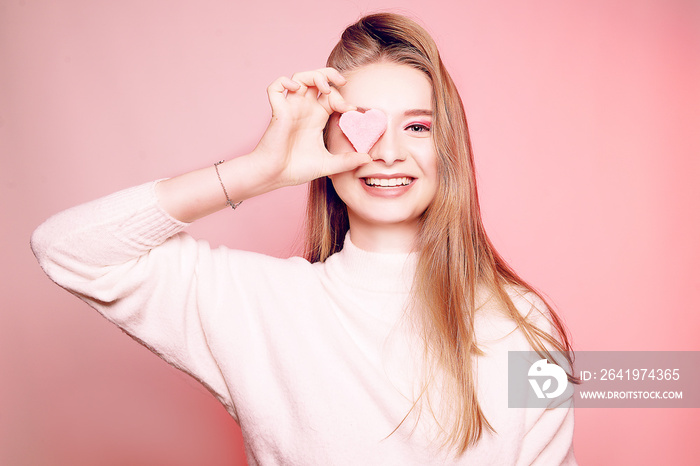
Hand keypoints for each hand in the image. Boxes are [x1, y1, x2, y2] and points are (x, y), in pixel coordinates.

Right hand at [252, 68, 370, 187]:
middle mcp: (304, 109)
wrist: (275, 176)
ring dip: (314, 76)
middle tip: (342, 84)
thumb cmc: (296, 169)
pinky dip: (284, 82)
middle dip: (331, 77)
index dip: (343, 97)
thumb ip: (347, 161)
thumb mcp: (328, 164)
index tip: (352, 110)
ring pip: (300, 77)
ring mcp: (290, 108)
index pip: (331, 96)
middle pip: (317, 79)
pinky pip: (275, 87)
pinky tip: (296, 89)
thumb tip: (368, 159)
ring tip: (325, 87)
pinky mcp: (277, 111)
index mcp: (316, 117)